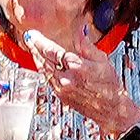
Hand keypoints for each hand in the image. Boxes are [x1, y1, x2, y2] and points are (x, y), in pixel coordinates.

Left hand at [24, 29, 139, 136]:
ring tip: (32, 48)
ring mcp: (62, 88)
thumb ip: (87, 45)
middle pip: (44, 60)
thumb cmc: (109, 85)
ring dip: (36, 58)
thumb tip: (79, 31)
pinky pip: (47, 79)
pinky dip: (42, 69)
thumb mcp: (102, 60)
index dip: (40, 41)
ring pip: (43, 70)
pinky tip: (41, 63)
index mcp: (77, 67)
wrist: (111, 108)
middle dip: (34, 48)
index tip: (34, 34)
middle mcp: (66, 78)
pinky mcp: (60, 95)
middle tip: (28, 38)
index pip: (52, 51)